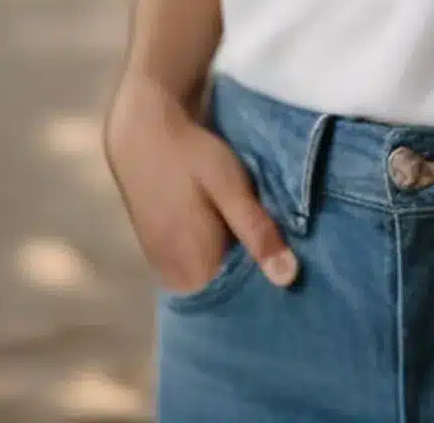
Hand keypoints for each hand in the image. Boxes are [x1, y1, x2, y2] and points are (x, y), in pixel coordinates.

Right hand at [102, 74, 300, 294]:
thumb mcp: (231, 188)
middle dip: (249, 275)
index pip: (239, 301)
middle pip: (222, 292)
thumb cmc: (190, 158)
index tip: (290, 272)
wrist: (143, 132)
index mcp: (195, 272)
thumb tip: (288, 278)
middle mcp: (175, 279)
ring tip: (256, 238)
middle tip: (278, 249)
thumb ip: (256, 232)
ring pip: (207, 277)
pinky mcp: (157, 250)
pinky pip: (192, 265)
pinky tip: (228, 232)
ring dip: (230, 262)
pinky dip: (212, 254)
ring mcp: (162, 266)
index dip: (265, 287)